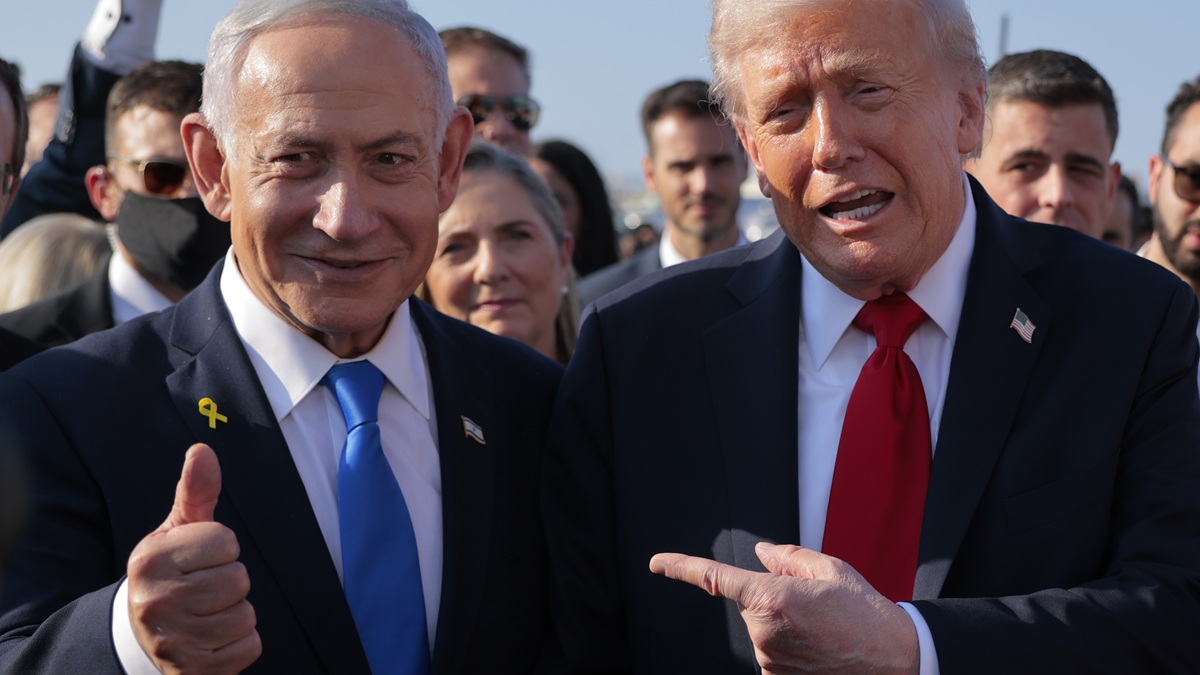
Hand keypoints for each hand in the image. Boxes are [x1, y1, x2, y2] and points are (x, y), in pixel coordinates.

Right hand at [126, 444, 260, 673]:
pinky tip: (213, 639)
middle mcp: (155, 601)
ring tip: (207, 614)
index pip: (227, 542)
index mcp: (150, 560)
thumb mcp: (177, 530)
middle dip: (230, 582)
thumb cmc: (170, 573)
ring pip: (246, 615)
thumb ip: (196, 492)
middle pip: (239, 579)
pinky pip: (249, 646)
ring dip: (235, 614)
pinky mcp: (191, 671)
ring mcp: (172, 641)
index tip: (199, 560)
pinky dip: (240, 644)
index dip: (222, 549)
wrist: (141, 637)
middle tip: (204, 589)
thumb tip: (203, 449)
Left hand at [649, 543, 918, 674]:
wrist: (895, 658)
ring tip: (824, 630)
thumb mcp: (830, 570)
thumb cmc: (865, 611)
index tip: (657, 564)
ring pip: (762, 630)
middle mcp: (764, 632)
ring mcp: (769, 661)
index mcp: (772, 597)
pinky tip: (819, 648)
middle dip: (772, 599)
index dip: (680, 568)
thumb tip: (760, 552)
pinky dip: (789, 648)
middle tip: (814, 607)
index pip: (714, 579)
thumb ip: (788, 558)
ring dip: (783, 626)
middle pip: (750, 604)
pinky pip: (771, 654)